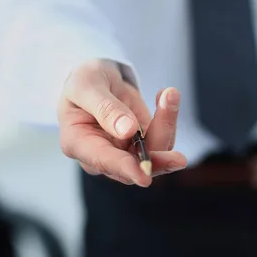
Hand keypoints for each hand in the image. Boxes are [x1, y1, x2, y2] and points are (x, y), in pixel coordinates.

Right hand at [58, 59, 186, 186]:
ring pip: (153, 154)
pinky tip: (167, 96)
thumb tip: (128, 130)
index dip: (125, 169)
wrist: (97, 80)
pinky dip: (168, 118)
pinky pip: (162, 139)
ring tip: (170, 95)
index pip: (103, 161)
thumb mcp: (86, 85)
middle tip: (179, 159)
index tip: (144, 177)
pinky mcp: (143, 144)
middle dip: (158, 159)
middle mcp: (101, 155)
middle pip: (134, 166)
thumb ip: (105, 107)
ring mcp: (124, 152)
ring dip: (166, 126)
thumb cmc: (83, 82)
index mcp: (77, 143)